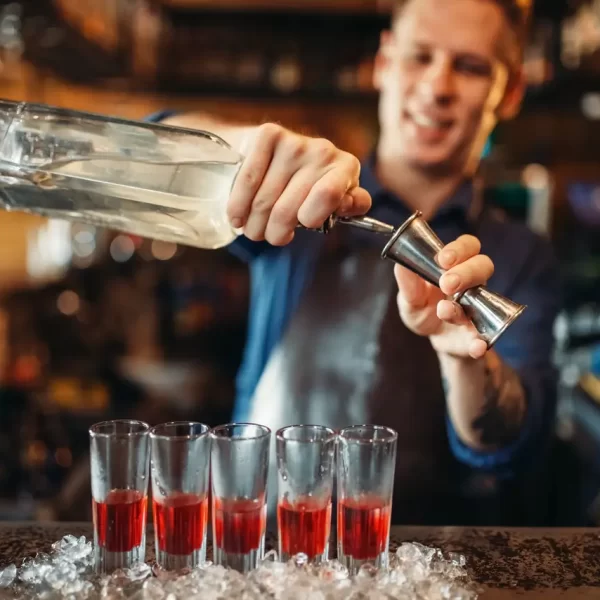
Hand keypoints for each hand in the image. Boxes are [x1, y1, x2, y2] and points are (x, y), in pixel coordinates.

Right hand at [227, 123, 371, 244]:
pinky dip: (238, 206)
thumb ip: (349, 206)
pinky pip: (248, 181)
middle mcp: (322, 151)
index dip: (310, 218)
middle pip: (288, 209)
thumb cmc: (311, 184)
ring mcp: (295, 142)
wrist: (279, 150)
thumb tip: (344, 206)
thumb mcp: (336, 198)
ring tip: (254, 230)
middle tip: (270, 237)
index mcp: (346, 168)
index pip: (328, 196)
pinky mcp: (268, 134)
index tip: (301, 225)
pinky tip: (237, 218)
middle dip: (274, 233)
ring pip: (265, 201)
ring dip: (254, 226)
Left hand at [394, 234, 493, 358]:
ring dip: (465, 305)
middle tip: (446, 284)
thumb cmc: (423, 309)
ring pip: (486, 299)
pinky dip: (482, 343)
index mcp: (456, 266)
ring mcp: (480, 308)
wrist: (434, 339)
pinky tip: (477, 346)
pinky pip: (487, 338)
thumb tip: (401, 264)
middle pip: (483, 266)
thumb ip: (407, 282)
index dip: (460, 249)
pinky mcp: (480, 334)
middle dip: (465, 272)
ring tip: (444, 310)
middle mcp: (473, 283)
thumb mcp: (409, 297)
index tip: (443, 259)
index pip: (468, 246)